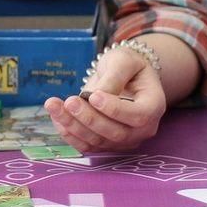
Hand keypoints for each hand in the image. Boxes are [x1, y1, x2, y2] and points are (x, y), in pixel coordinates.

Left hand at [42, 44, 166, 152]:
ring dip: (73, 126)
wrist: (124, 76)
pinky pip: (87, 146)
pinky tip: (57, 117)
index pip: (138, 115)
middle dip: (89, 119)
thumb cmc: (127, 65)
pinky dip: (70, 134)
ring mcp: (125, 140)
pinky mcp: (107, 144)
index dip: (115, 109)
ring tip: (53, 106)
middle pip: (116, 133)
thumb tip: (97, 95)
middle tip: (70, 101)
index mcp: (153, 106)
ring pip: (99, 141)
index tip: (93, 96)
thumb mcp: (123, 60)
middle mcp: (142, 129)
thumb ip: (113, 77)